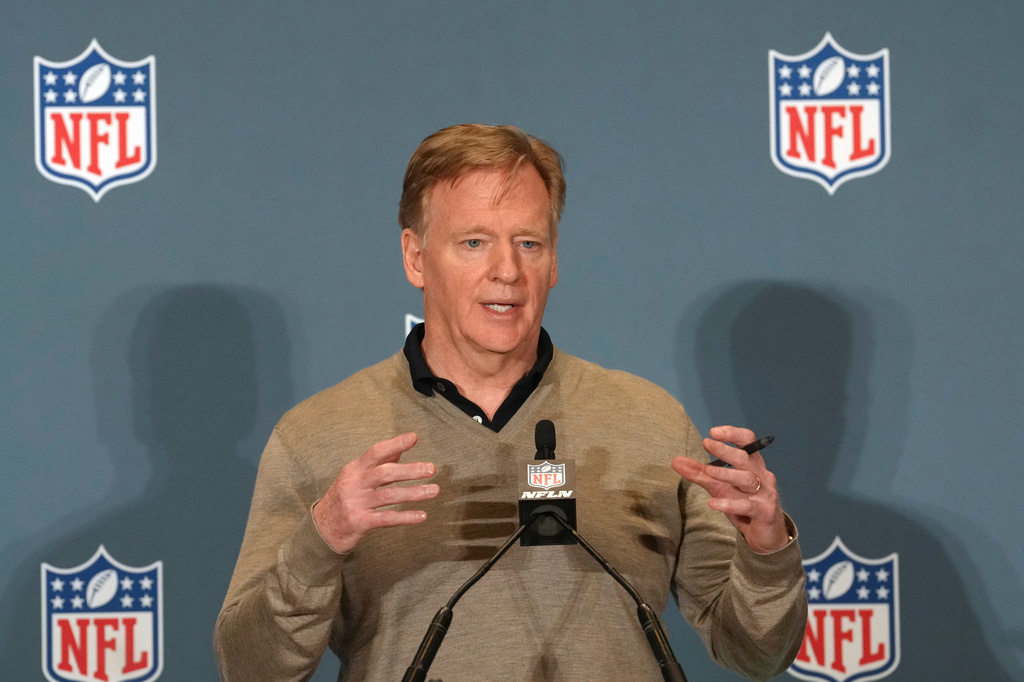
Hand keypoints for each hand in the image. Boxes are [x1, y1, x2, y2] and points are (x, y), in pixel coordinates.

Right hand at [313, 432, 438, 552]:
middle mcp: (354, 484)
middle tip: (432, 469)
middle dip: (410, 470)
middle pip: (384, 473)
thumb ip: (378, 464)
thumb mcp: (355, 478)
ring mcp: (355, 504)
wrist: (321, 529)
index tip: (414, 438)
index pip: (375, 452)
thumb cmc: (343, 499)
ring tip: (434, 490)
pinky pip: (386, 519)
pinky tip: (422, 515)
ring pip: (389, 496)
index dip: (395, 444)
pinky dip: (405, 517)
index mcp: (354, 469)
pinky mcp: (359, 523)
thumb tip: (400, 449)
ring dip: (414, 493)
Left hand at [672, 425, 788, 552]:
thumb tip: (676, 461)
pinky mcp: (765, 512)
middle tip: (706, 443)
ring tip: (707, 471)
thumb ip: (700, 474)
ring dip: (726, 474)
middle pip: (745, 458)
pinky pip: (747, 505)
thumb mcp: (720, 487)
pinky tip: (713, 503)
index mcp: (752, 464)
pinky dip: (729, 503)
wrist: (766, 535)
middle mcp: (761, 475)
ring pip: (746, 479)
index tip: (713, 432)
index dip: (733, 434)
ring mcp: (765, 493)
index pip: (748, 441)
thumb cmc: (744, 505)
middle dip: (725, 450)